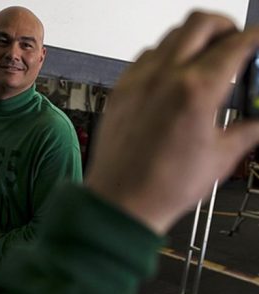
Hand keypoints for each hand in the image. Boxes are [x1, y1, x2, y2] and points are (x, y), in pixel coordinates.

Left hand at [85, 12, 258, 234]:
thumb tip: (258, 121)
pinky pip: (145, 57)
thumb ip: (248, 129)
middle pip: (200, 22)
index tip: (258, 42)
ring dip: (192, 40)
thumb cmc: (163, 185)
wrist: (121, 200)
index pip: (236, 44)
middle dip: (224, 26)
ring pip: (169, 36)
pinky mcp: (121, 90)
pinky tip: (171, 78)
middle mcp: (164, 77)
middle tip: (234, 43)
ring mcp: (138, 81)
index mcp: (195, 91)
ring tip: (204, 62)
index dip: (255, 39)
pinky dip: (164, 57)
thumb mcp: (221, 157)